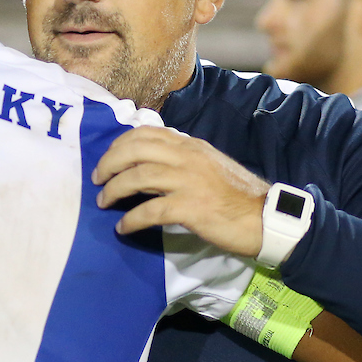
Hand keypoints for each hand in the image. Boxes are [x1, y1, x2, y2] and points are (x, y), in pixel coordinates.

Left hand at [92, 127, 270, 256]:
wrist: (265, 217)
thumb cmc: (235, 195)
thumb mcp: (208, 165)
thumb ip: (181, 159)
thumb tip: (148, 163)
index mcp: (191, 145)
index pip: (146, 133)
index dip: (119, 144)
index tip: (107, 159)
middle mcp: (188, 157)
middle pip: (136, 150)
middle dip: (109, 163)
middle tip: (97, 179)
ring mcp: (189, 181)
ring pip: (139, 177)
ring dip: (114, 190)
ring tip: (103, 202)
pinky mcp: (191, 208)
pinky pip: (151, 210)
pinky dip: (132, 219)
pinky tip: (123, 228)